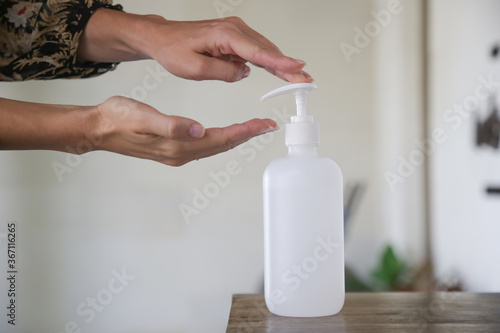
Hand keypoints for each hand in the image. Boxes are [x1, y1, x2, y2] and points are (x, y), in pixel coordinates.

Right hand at [92, 96, 277, 165]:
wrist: (98, 127)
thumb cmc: (118, 118)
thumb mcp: (144, 117)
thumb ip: (171, 125)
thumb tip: (197, 130)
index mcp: (177, 145)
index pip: (219, 138)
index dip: (244, 132)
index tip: (264, 124)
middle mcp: (180, 153)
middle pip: (222, 145)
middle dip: (247, 135)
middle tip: (268, 125)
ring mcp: (176, 154)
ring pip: (214, 146)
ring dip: (236, 138)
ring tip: (253, 128)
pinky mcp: (172, 149)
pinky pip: (204, 146)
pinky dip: (220, 138)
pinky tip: (225, 134)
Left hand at [145, 16, 312, 82]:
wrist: (162, 39)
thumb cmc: (174, 50)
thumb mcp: (195, 68)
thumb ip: (223, 72)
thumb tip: (244, 73)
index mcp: (225, 35)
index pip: (258, 52)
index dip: (280, 63)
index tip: (297, 69)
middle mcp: (234, 29)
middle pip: (268, 51)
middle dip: (288, 67)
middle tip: (305, 80)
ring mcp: (236, 32)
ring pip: (264, 51)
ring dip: (281, 65)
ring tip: (297, 79)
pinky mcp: (234, 38)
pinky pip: (256, 51)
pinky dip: (268, 62)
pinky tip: (280, 71)